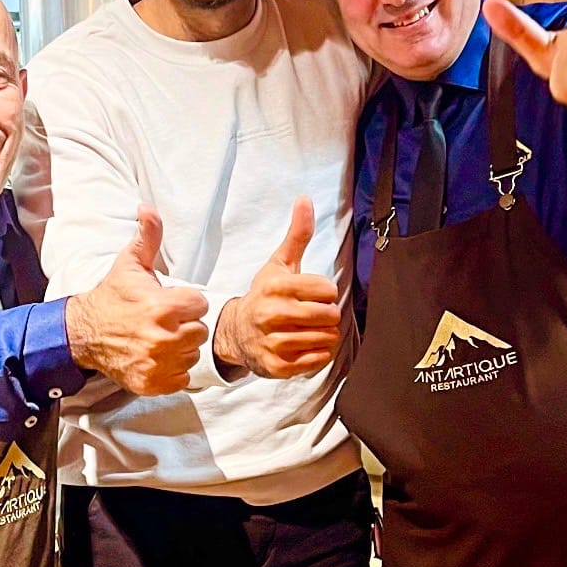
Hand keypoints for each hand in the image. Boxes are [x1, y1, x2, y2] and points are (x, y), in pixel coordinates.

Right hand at [65, 207, 208, 395]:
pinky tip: (156, 356)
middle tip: (163, 320)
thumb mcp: (130, 263)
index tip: (169, 301)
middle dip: (185, 324)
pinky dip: (173, 370)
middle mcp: (162, 338)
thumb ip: (148, 236)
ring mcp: (157, 364)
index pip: (200, 305)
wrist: (85, 333)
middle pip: (199, 331)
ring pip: (192, 354)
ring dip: (181, 347)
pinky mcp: (153, 383)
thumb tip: (147, 208)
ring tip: (159, 337)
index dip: (186, 302)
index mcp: (161, 307)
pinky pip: (182, 378)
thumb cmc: (113, 296)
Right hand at [214, 198, 341, 378]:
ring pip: (326, 338)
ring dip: (325, 335)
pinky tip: (306, 345)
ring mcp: (273, 342)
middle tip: (313, 314)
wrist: (237, 331)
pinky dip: (318, 354)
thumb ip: (297, 234)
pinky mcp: (277, 366)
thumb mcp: (279, 264)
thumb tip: (305, 199)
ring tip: (310, 329)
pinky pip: (317, 360)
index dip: (326, 292)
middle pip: (329, 315)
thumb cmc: (265, 295)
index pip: (327, 290)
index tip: (313, 294)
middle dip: (327, 314)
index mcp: (275, 287)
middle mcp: (272, 314)